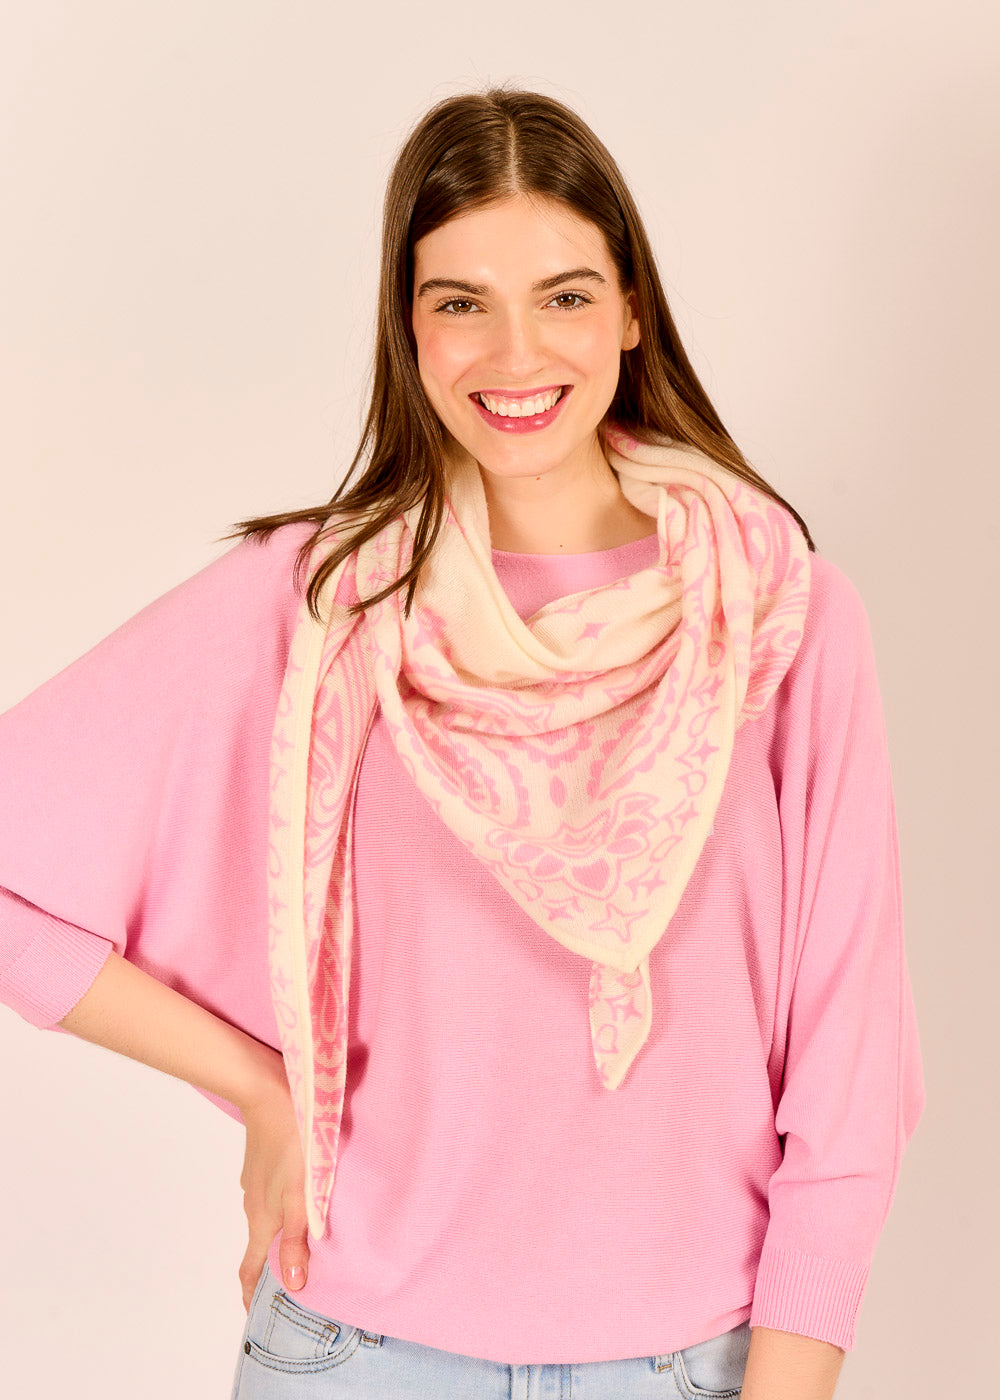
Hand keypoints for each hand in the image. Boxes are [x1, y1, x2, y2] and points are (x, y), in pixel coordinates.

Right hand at [237, 1070, 310, 1311]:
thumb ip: (296, 1240)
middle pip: (259, 1245)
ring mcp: (256, 1183)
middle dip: (270, 1267)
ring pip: (266, 1218)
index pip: (249, 1270)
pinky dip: (282, 1207)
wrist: (271, 1093)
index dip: (251, 1296)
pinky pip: (270, 1195)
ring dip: (279, 1235)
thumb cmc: (291, 1144)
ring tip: (302, 1241)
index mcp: (262, 1220)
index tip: (255, 1317)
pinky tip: (301, 1198)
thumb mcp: (300, 1195)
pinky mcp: (262, 1164)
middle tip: (291, 1281)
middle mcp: (254, 1205)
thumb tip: (292, 1286)